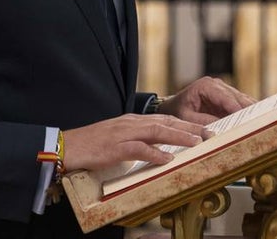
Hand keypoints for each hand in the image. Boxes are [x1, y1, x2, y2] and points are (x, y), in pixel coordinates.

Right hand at [62, 114, 207, 172]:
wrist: (67, 145)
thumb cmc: (92, 144)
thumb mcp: (119, 138)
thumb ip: (138, 139)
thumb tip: (158, 148)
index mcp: (133, 121)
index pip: (165, 118)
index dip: (185, 123)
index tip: (202, 128)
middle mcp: (132, 123)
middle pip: (166, 121)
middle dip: (190, 127)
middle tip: (209, 133)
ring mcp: (124, 134)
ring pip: (157, 131)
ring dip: (179, 136)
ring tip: (196, 142)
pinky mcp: (115, 147)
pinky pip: (139, 149)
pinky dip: (154, 154)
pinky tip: (167, 159)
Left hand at [159, 76, 254, 124]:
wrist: (172, 106)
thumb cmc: (177, 110)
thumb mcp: (186, 118)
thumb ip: (201, 122)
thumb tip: (218, 130)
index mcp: (206, 86)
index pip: (226, 98)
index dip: (238, 109)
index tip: (247, 120)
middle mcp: (217, 84)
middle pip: (238, 98)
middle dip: (249, 110)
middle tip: (261, 121)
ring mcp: (224, 90)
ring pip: (243, 100)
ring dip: (251, 111)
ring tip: (263, 122)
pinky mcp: (227, 98)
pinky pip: (240, 104)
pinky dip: (248, 113)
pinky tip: (257, 121)